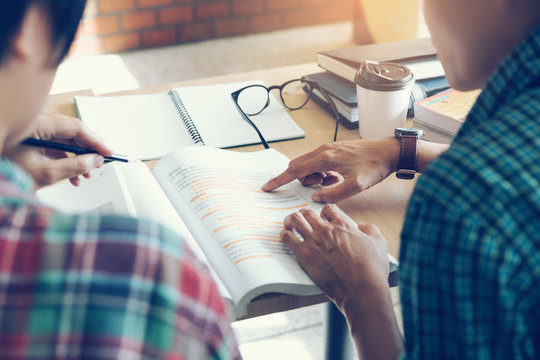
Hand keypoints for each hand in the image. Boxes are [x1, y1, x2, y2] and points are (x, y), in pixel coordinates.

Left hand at [4, 113, 112, 187]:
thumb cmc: (8, 174)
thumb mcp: (46, 173)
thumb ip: (74, 167)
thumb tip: (96, 161)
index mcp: (37, 126)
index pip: (75, 127)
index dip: (95, 140)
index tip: (107, 153)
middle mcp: (36, 126)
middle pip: (72, 134)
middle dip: (88, 151)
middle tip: (101, 163)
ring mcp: (33, 134)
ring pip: (65, 143)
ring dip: (78, 159)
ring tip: (85, 176)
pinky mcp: (32, 144)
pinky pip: (56, 149)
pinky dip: (67, 162)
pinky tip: (72, 178)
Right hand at [262, 138, 399, 202]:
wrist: (389, 152)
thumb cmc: (375, 166)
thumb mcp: (356, 186)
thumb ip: (333, 194)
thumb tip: (315, 198)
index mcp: (326, 158)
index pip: (295, 170)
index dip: (280, 180)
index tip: (267, 186)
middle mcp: (324, 150)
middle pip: (298, 166)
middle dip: (301, 180)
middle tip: (319, 188)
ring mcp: (329, 148)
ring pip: (308, 165)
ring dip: (313, 177)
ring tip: (332, 183)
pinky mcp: (334, 150)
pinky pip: (318, 162)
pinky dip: (320, 172)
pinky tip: (336, 178)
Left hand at [281, 204, 389, 311]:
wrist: (361, 290)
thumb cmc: (372, 270)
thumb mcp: (379, 244)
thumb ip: (371, 230)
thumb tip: (363, 226)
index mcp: (343, 225)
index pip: (328, 208)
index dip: (324, 212)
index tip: (322, 217)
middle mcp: (326, 229)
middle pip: (307, 212)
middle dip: (304, 214)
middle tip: (302, 220)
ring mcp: (313, 241)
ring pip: (294, 220)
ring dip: (290, 221)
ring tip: (289, 225)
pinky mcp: (304, 255)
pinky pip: (286, 238)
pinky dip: (284, 235)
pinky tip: (285, 237)